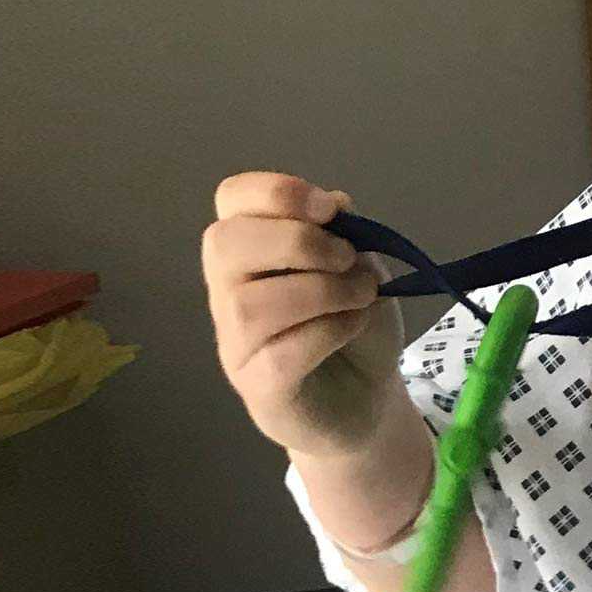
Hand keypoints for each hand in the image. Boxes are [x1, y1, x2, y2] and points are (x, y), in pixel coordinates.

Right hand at [202, 172, 404, 459]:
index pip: (231, 199)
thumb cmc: (352, 324)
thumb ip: (344, 235)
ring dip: (321, 291)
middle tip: (346, 257)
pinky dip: (329, 331)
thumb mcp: (359, 268)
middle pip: (225, 244)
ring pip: (251, 305)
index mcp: (252, 249)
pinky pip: (281, 354)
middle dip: (296, 241)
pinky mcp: (259, 387)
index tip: (329, 209)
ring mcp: (236, 342)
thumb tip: (336, 203)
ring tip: (360, 295)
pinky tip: (352, 327)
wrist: (366, 399)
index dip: (276, 192)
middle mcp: (228, 291)